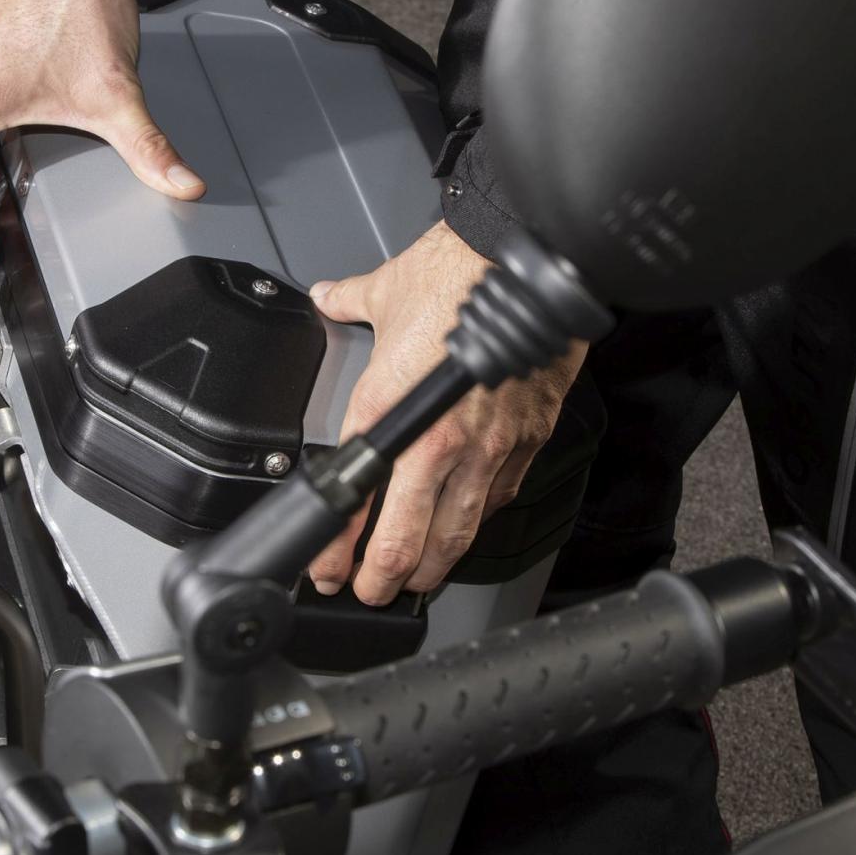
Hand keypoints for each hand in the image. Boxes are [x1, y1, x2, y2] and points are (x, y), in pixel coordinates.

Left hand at [307, 222, 585, 605]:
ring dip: (432, 566)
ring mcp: (486, 447)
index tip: (327, 568)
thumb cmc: (455, 272)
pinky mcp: (527, 440)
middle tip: (369, 594)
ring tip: (416, 582)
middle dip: (383, 578)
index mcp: (386, 409)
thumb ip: (348, 302)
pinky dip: (479, 523)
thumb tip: (328, 296)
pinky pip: (499, 498)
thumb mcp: (383, 291)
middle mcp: (435, 439)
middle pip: (407, 536)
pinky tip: (468, 530)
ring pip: (457, 531)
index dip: (337, 546)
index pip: (352, 497)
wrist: (523, 260)